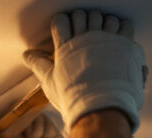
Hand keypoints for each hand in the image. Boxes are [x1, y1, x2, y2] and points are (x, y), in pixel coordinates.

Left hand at [0, 112, 65, 137]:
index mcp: (2, 137)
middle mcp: (17, 130)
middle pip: (13, 113)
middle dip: (14, 120)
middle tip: (15, 133)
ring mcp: (32, 129)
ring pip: (28, 112)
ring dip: (27, 122)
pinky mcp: (47, 130)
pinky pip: (42, 117)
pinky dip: (38, 125)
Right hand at [23, 10, 146, 131]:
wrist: (102, 109)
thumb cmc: (74, 98)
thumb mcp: (50, 82)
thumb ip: (38, 64)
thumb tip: (27, 55)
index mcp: (66, 47)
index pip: (61, 21)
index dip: (63, 23)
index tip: (66, 30)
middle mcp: (86, 39)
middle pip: (81, 15)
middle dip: (82, 21)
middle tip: (84, 33)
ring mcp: (106, 40)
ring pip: (103, 17)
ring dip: (102, 23)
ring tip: (101, 36)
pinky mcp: (124, 44)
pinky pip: (124, 25)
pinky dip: (121, 27)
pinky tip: (117, 37)